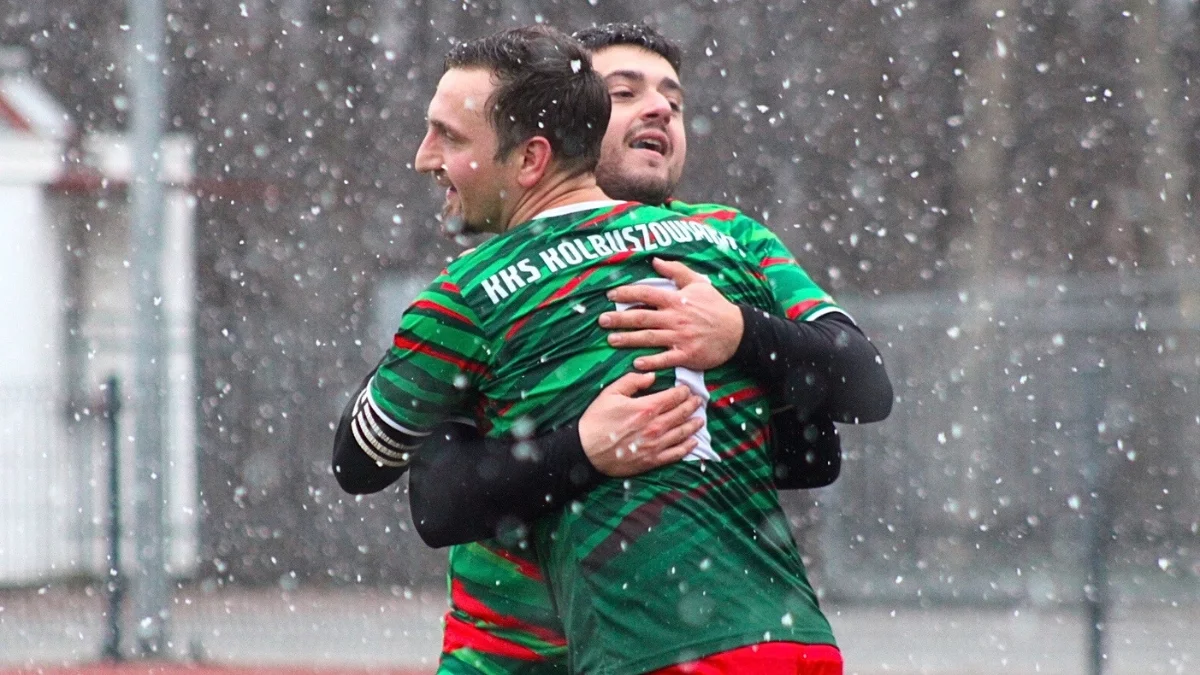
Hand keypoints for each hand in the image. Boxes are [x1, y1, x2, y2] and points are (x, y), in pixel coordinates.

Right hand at [578, 372, 703, 476]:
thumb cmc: (596, 420)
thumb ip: (632, 381)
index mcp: (646, 407)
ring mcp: (656, 445)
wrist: (586, 450)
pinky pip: (676, 454)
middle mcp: (655, 426)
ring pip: (683, 433)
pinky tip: (693, 442)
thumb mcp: (610, 393)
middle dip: (692, 405)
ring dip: (694, 425)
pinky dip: (687, 447)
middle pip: (681, 413)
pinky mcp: (652, 460)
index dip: (683, 392)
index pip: (674, 397)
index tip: (687, 389)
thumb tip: (652, 376)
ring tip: (700, 419)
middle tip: (698, 401)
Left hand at [599, 257, 743, 370]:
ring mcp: (680, 337)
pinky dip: (651, 361)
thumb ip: (676, 271)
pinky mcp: (687, 355)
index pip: (646, 294)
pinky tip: (636, 363)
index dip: (627, 293)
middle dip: (620, 318)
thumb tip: (656, 260)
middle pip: (642, 317)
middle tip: (601, 321)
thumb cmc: (715, 306)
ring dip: (628, 339)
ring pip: (649, 338)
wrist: (737, 331)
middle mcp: (675, 318)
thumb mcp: (698, 283)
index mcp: (676, 300)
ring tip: (611, 340)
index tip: (610, 295)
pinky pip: (665, 359)